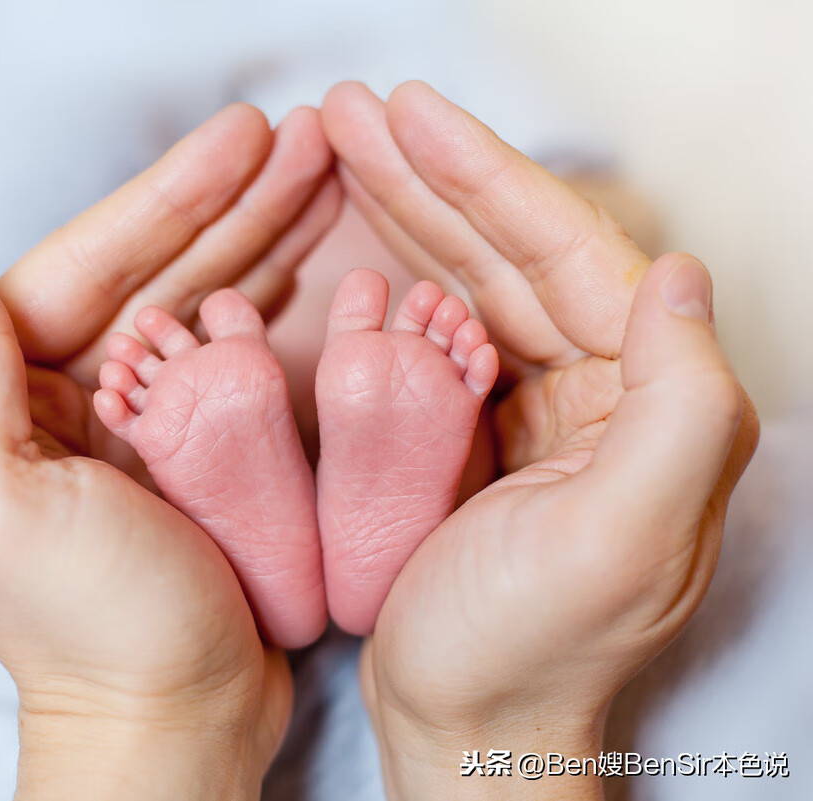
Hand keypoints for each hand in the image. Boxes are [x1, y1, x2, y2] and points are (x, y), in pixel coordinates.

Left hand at [0, 103, 339, 799]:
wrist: (175, 714)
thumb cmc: (92, 629)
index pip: (86, 266)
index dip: (171, 199)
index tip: (246, 141)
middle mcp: (52, 395)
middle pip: (151, 272)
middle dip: (232, 204)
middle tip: (306, 142)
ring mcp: (127, 417)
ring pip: (196, 300)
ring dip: (260, 238)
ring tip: (322, 181)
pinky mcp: (185, 443)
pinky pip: (225, 353)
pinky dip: (269, 304)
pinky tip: (309, 264)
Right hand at [322, 81, 757, 797]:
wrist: (463, 724)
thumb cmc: (527, 648)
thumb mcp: (619, 542)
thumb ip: (678, 410)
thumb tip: (677, 273)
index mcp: (648, 404)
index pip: (569, 257)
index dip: (487, 178)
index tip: (410, 116)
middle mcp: (604, 393)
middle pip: (513, 254)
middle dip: (433, 177)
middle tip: (355, 111)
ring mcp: (536, 407)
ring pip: (473, 282)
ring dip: (411, 211)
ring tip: (345, 148)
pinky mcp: (480, 428)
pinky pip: (441, 330)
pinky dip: (400, 276)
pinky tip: (360, 238)